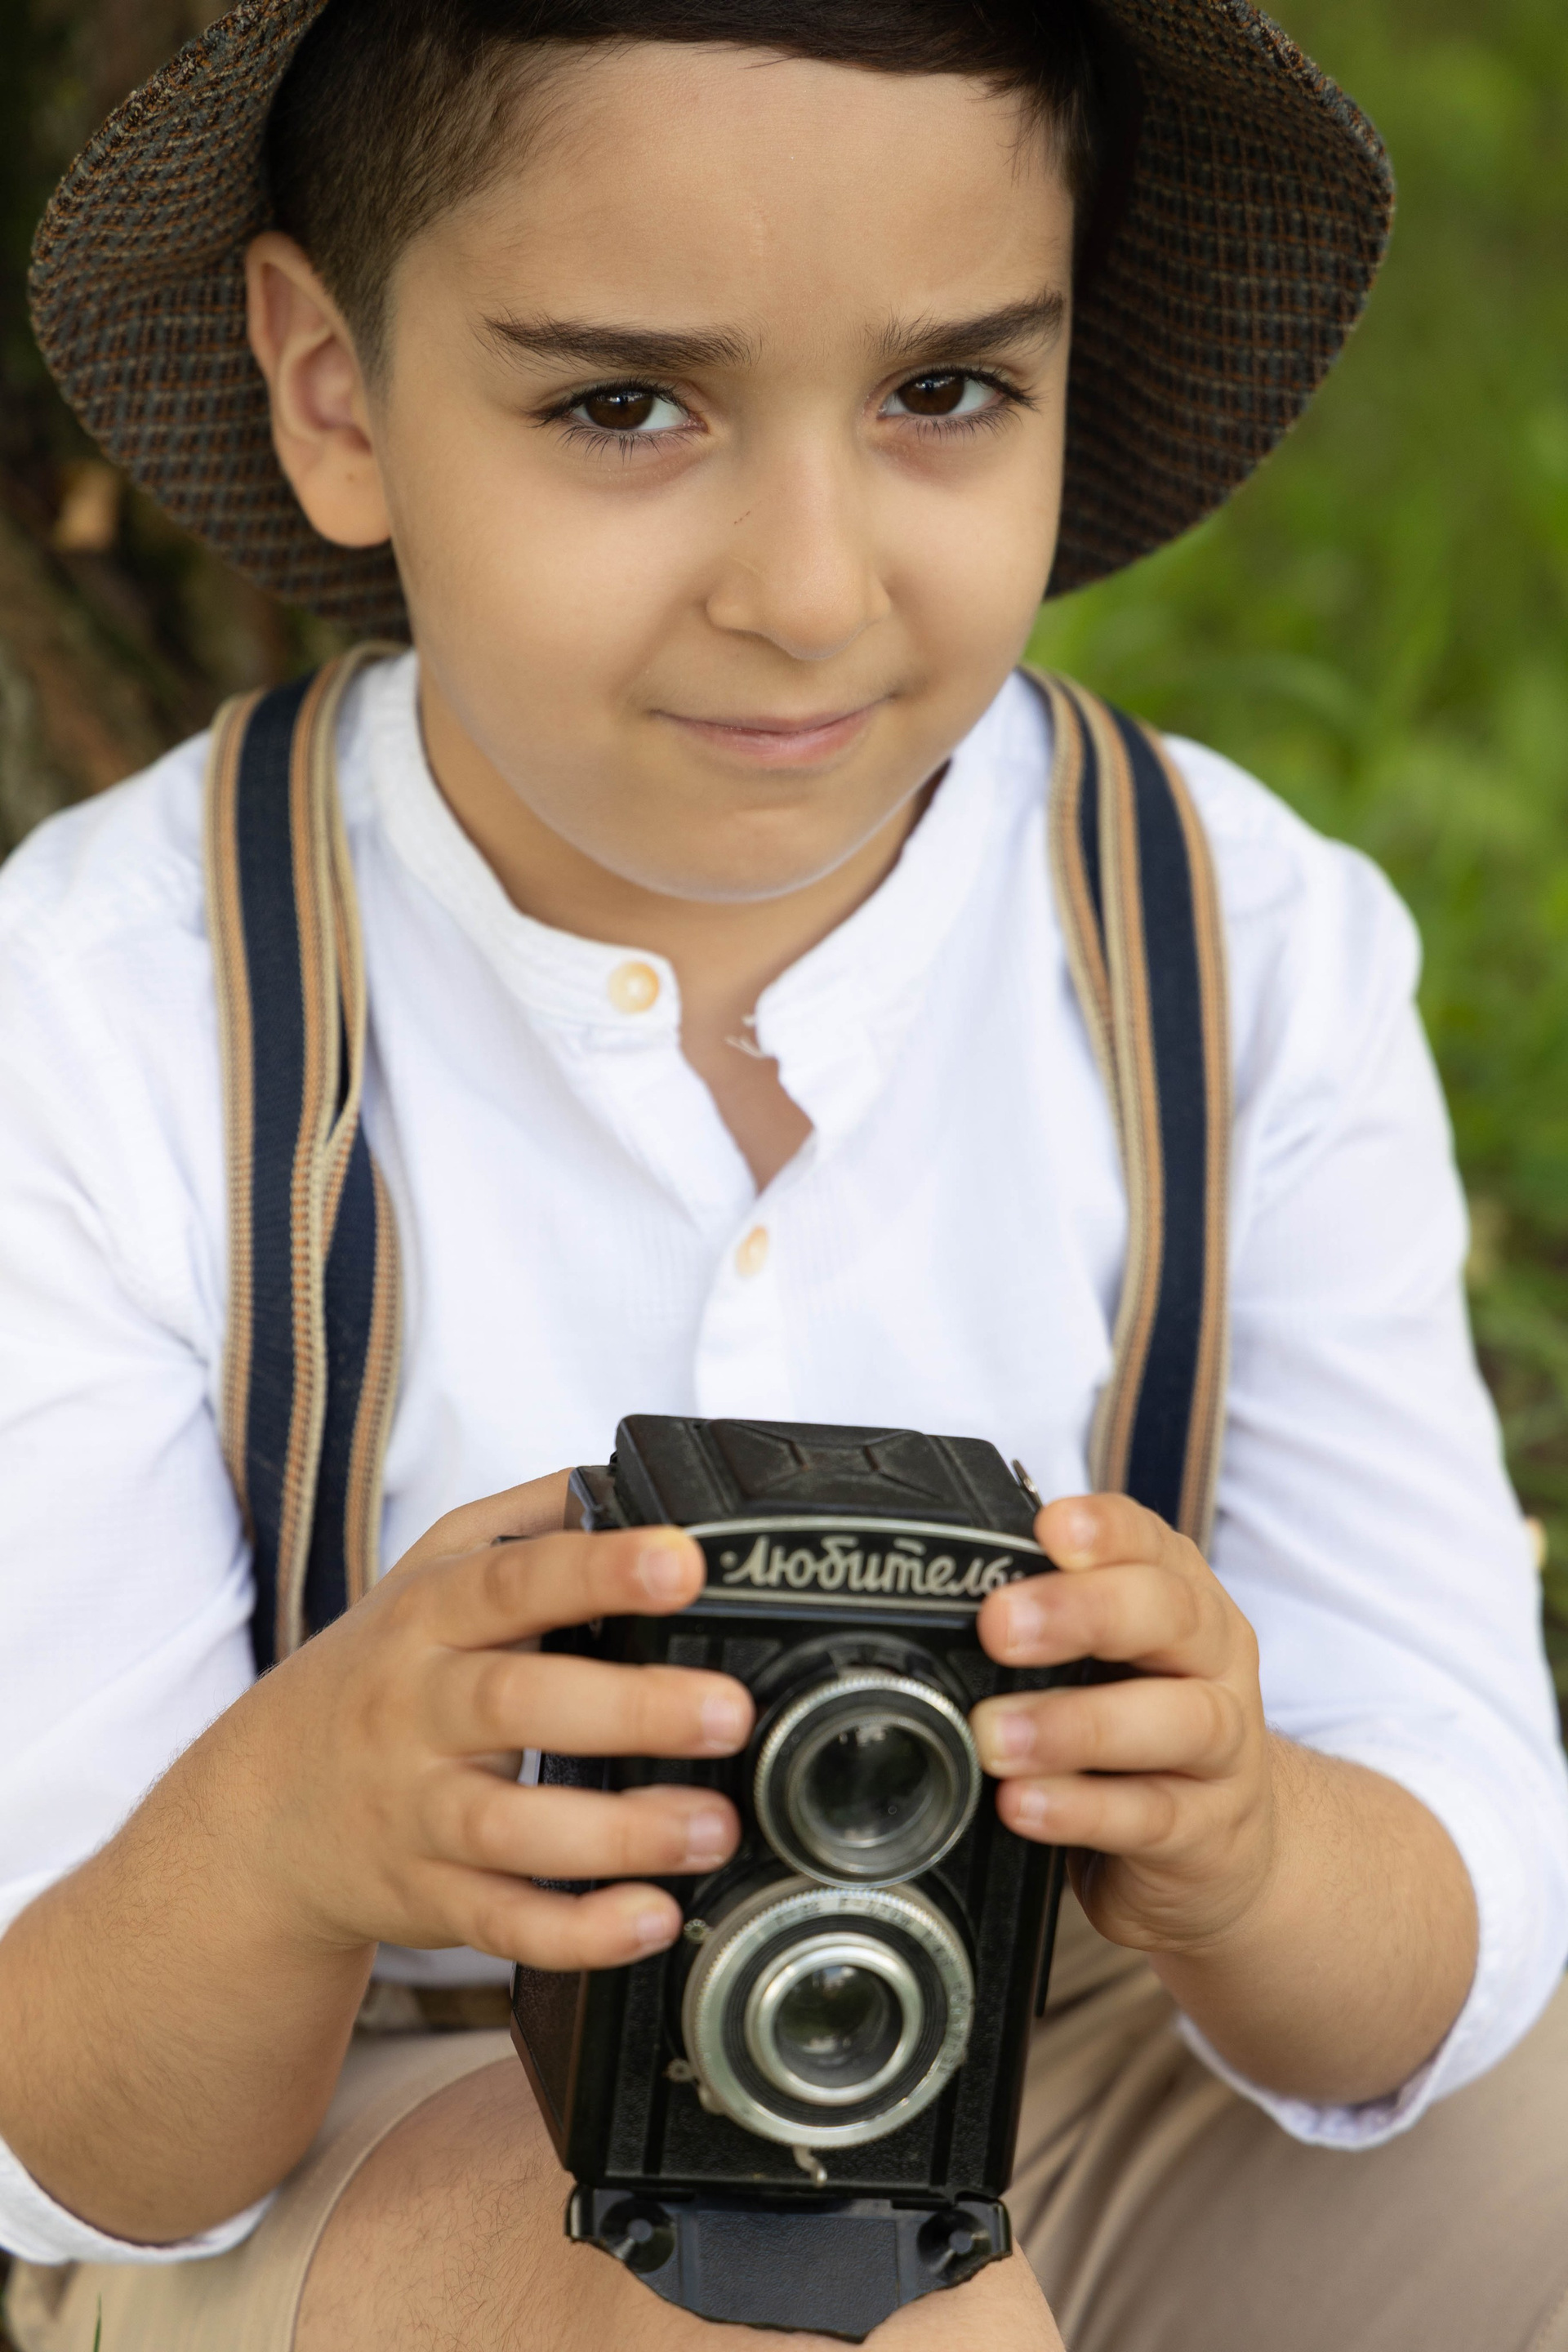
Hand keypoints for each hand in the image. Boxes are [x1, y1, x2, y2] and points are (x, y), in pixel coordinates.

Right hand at [239, 1473, 754, 1971]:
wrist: (257, 1814)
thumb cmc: (378, 1677)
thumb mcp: (428, 1575)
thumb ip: (528, 1521)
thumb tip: (626, 1477)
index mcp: (427, 1617)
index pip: (513, 1580)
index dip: (598, 1570)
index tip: (682, 1564)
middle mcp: (415, 1711)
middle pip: (518, 1703)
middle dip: (632, 1708)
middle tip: (728, 1712)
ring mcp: (416, 1812)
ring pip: (511, 1827)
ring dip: (621, 1832)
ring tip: (712, 1826)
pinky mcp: (427, 1899)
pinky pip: (502, 1924)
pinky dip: (577, 1931)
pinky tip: (650, 1918)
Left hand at [971, 1494, 1275, 1953]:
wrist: (1219, 1846)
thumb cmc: (1139, 1730)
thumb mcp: (1101, 1663)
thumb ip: (1044, 1628)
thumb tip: (938, 1602)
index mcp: (1181, 1599)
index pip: (1151, 1542)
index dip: (1105, 1530)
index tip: (1048, 1531)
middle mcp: (1214, 1660)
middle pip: (1171, 1614)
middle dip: (1082, 1612)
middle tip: (999, 1627)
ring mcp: (1226, 1749)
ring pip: (1179, 1719)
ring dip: (1078, 1725)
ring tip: (995, 1738)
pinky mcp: (1211, 1831)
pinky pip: (1153, 1816)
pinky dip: (1083, 1809)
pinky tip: (1024, 1805)